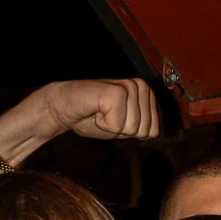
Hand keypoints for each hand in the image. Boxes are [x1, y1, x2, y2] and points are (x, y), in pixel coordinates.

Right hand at [38, 78, 159, 141]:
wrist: (64, 108)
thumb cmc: (93, 117)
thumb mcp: (125, 125)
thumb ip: (142, 127)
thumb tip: (156, 133)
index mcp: (146, 93)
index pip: (153, 131)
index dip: (130, 133)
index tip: (115, 119)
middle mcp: (140, 86)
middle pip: (143, 131)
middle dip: (121, 130)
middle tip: (105, 115)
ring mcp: (129, 87)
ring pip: (132, 129)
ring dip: (111, 126)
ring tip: (100, 112)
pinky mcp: (116, 92)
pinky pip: (118, 126)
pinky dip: (103, 125)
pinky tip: (95, 110)